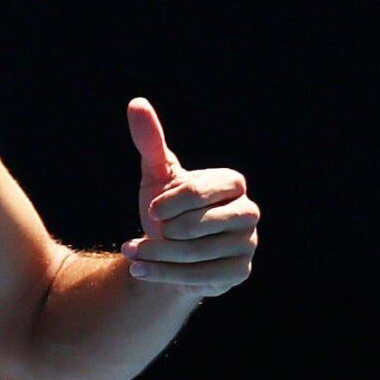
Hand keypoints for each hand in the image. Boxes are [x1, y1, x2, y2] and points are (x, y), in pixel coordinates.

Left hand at [120, 97, 259, 296]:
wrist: (169, 252)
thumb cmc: (166, 209)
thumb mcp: (157, 175)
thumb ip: (151, 141)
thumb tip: (136, 103)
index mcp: (232, 183)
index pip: (197, 192)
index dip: (167, 203)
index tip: (152, 209)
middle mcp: (248, 212)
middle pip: (198, 225)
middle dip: (163, 232)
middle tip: (146, 233)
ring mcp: (248, 244)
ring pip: (196, 254)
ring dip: (156, 255)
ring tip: (132, 253)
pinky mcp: (239, 272)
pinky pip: (201, 276)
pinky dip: (164, 275)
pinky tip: (140, 271)